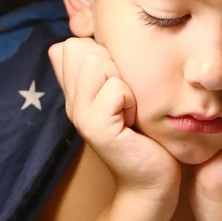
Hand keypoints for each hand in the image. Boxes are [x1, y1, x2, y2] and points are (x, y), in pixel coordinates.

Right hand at [49, 37, 180, 204]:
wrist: (151, 181)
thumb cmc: (145, 135)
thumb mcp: (123, 95)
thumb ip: (104, 70)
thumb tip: (84, 40)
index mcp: (74, 91)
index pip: (70, 44)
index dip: (100, 54)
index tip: (117, 85)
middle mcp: (70, 101)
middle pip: (79, 47)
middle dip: (111, 64)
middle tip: (124, 98)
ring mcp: (79, 115)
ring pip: (95, 63)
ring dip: (122, 82)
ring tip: (129, 109)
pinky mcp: (96, 129)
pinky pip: (115, 89)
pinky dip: (131, 101)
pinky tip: (132, 121)